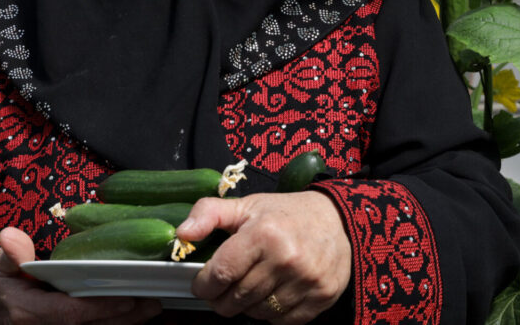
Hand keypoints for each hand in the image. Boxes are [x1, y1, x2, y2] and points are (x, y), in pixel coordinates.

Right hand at [0, 227, 161, 324]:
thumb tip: (9, 236)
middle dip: (124, 318)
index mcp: (29, 313)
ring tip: (152, 308)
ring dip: (125, 324)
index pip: (70, 314)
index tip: (127, 298)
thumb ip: (9, 254)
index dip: (100, 308)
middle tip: (153, 302)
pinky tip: (135, 316)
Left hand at [176, 191, 350, 323]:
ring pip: (257, 313)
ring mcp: (306, 281)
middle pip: (237, 298)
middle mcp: (286, 259)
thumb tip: (182, 233)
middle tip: (221, 290)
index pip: (221, 274)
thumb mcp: (246, 206)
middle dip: (221, 299)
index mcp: (263, 234)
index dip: (203, 285)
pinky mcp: (321, 297)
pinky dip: (270, 314)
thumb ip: (208, 214)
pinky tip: (270, 294)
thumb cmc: (284, 214)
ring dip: (245, 307)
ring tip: (247, 289)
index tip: (201, 284)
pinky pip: (282, 321)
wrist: (337, 220)